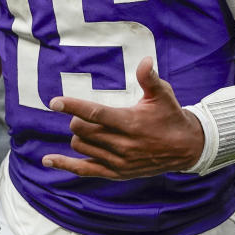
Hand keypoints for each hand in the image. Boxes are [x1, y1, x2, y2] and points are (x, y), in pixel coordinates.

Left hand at [41, 57, 203, 178]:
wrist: (186, 148)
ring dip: (77, 135)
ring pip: (81, 147)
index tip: (54, 102)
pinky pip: (85, 170)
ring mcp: (118, 161)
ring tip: (86, 129)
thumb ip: (149, 78)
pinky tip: (48, 160)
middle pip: (83, 130)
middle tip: (82, 114)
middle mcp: (122, 144)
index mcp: (130, 122)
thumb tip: (145, 60)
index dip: (72, 106)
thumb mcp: (163, 94)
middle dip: (76, 119)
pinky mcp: (117, 173)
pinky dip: (65, 164)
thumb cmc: (170, 116)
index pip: (95, 113)